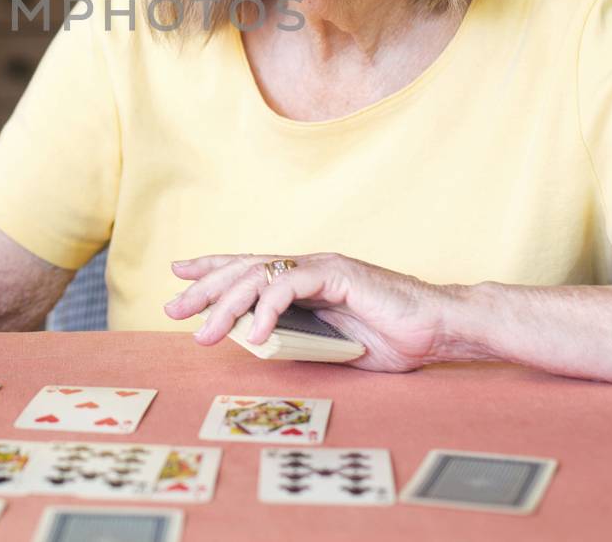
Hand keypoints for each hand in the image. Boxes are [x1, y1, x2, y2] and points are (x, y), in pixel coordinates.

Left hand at [163, 252, 471, 372]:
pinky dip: (270, 309)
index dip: (213, 270)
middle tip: (173, 308)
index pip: (249, 269)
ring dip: (227, 305)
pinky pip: (293, 287)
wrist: (439, 327)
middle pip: (244, 269)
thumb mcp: (332, 344)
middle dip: (204, 288)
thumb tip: (255, 343)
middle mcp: (309, 267)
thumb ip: (297, 337)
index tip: (179, 277)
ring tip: (205, 332)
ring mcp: (323, 268)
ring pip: (260, 277)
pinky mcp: (339, 274)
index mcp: (305, 280)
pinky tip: (257, 331)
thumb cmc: (392, 337)